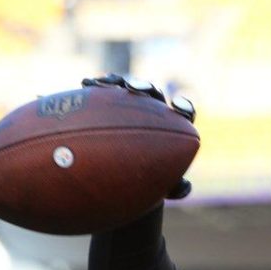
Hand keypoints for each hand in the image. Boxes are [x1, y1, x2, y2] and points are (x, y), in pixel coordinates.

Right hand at [81, 74, 194, 199]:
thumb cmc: (143, 181)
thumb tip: (184, 187)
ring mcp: (131, 105)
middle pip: (153, 94)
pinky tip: (85, 83)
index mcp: (172, 126)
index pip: (183, 111)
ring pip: (127, 87)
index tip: (176, 106)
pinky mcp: (109, 102)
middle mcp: (154, 112)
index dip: (183, 106)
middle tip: (133, 90)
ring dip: (119, 81)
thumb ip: (174, 188)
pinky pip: (103, 90)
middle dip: (144, 87)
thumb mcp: (158, 187)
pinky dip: (96, 85)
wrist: (117, 173)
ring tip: (105, 82)